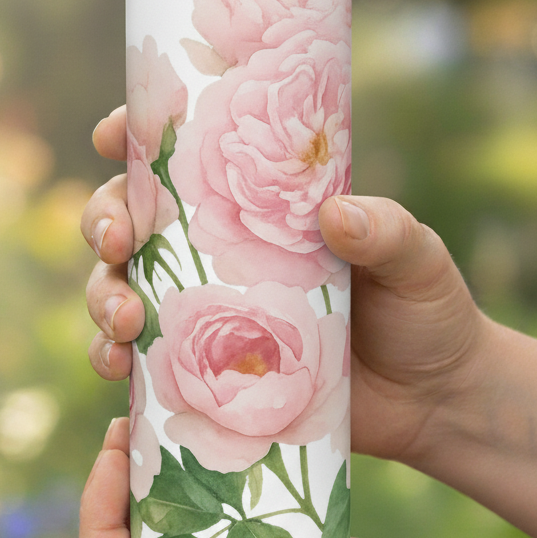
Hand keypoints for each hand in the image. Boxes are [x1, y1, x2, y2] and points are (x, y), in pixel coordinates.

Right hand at [81, 105, 490, 464]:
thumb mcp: (418, 259)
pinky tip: (119, 369)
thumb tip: (335, 214)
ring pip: (122, 289)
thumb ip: (387, 231)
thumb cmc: (426, 311)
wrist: (433, 402)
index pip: (187, 161)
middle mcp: (221, 255)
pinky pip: (143, 364)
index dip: (136, 138)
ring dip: (102, 297)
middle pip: (131, 221)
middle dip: (103, 222)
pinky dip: (116, 362)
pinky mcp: (207, 374)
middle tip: (117, 240)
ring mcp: (209, 314)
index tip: (112, 135)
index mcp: (262, 210)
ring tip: (124, 320)